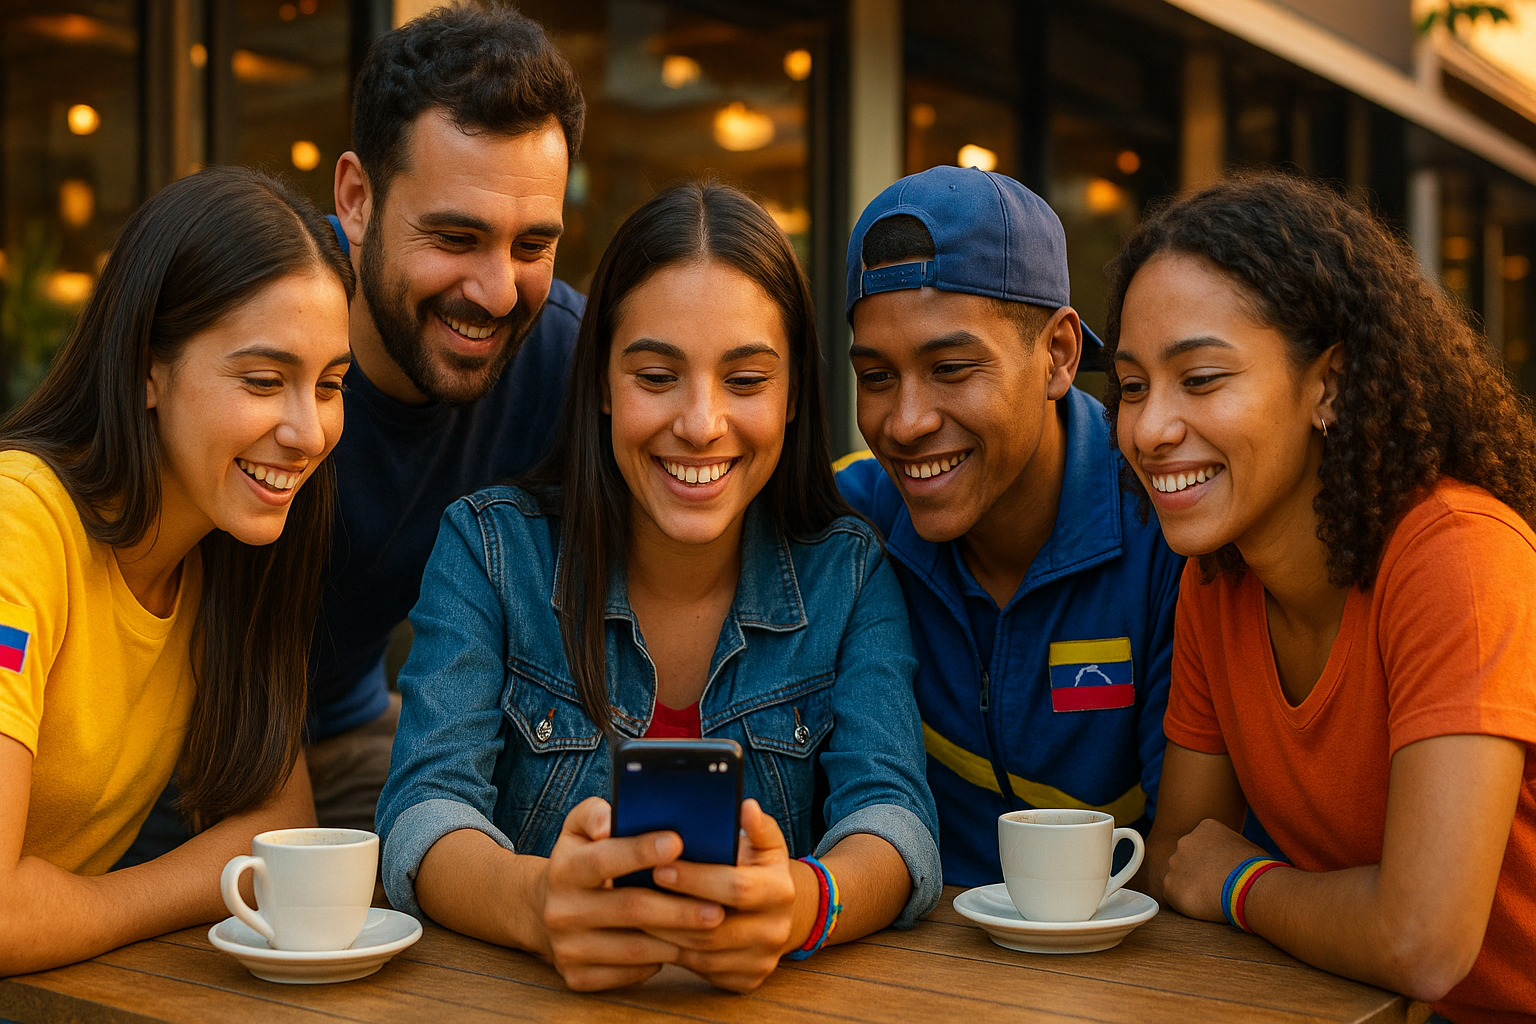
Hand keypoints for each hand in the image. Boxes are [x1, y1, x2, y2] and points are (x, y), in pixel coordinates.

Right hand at [539, 797, 724, 990]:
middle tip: (718, 907)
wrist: (544, 911)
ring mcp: (567, 949)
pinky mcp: (578, 978)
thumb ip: (595, 814)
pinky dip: (658, 962)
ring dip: (676, 939)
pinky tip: (681, 947)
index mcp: (562, 869)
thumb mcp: (578, 829)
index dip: (640, 851)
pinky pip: (627, 974)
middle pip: (628, 909)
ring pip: (633, 948)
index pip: (603, 859)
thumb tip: (610, 822)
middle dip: (677, 908)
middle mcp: (560, 911)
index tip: (678, 843)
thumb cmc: (580, 860)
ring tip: (710, 928)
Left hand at [643, 799, 799, 991]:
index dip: (696, 879)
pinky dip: (673, 953)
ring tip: (634, 913)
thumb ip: (756, 825)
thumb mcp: (764, 843)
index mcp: (781, 890)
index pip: (736, 887)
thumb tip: (746, 807)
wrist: (778, 912)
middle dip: (671, 909)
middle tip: (634, 893)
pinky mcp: (745, 979)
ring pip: (702, 954)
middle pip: (715, 926)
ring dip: (665, 935)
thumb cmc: (759, 867)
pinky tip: (650, 936)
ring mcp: (761, 959)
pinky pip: (701, 971)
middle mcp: (776, 929)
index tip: (660, 867)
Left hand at [1162, 817, 1268, 922]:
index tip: (1224, 871)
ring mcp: (1175, 863)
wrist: (1250, 887)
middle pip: (1187, 859)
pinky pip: (1173, 894)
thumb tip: (1234, 859)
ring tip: (1212, 897)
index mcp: (1205, 828)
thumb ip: (1230, 848)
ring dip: (1191, 887)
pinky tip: (1203, 905)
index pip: (1203, 844)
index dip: (1214, 861)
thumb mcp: (1246, 847)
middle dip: (1198, 872)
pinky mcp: (1169, 885)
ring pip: (1179, 877)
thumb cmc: (1257, 870)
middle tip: (1215, 887)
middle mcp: (1185, 841)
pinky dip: (1186, 902)